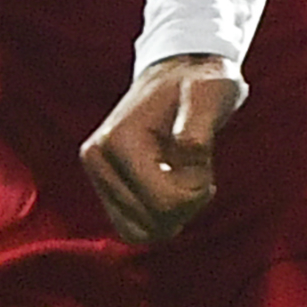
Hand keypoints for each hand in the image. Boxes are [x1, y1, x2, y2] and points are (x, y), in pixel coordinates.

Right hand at [80, 52, 245, 244]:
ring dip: (173, 214)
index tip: (203, 161)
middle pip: (153, 224)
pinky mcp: (103, 185)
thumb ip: (199, 128)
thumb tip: (186, 152)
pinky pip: (131, 228)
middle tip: (196, 167)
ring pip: (140, 232)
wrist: (179, 73)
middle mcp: (97, 159)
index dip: (197, 192)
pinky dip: (158, 217)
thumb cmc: (200, 84)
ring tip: (183, 177)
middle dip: (185, 203)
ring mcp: (96, 174)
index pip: (165, 204)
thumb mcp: (210, 96)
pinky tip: (172, 187)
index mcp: (118, 140)